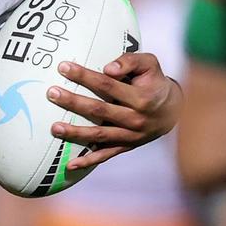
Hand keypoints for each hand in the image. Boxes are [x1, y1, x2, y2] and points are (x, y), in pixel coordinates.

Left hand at [47, 53, 182, 168]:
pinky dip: (88, 161)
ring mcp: (130, 136)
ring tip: (54, 128)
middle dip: (73, 102)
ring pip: (99, 135)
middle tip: (51, 93)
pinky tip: (69, 164)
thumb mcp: (150, 65)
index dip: (85, 76)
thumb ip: (130, 61)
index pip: (107, 85)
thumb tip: (107, 68)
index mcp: (140, 98)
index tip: (63, 67)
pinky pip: (105, 155)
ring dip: (75, 133)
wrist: (174, 111)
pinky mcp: (126, 146)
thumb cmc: (154, 82)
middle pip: (99, 111)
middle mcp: (135, 119)